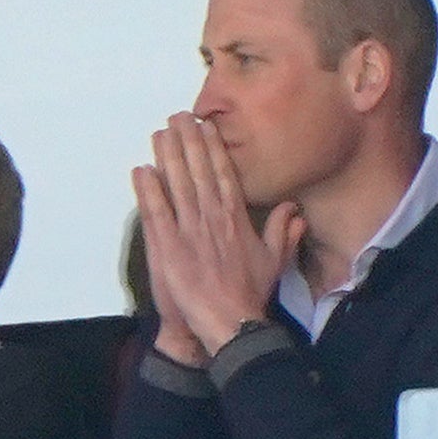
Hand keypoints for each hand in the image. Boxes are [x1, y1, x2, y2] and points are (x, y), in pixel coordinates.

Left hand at [137, 112, 305, 358]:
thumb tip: (296, 210)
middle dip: (188, 141)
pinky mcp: (168, 247)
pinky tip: (141, 170)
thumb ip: (283, 231)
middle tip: (177, 115)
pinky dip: (148, 190)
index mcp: (236, 218)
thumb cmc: (250, 293)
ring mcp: (189, 231)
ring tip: (160, 132)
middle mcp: (212, 217)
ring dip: (167, 156)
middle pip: (198, 171)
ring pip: (176, 184)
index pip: (223, 174)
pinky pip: (156, 213)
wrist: (231, 323)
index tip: (205, 125)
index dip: (212, 147)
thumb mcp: (274, 260)